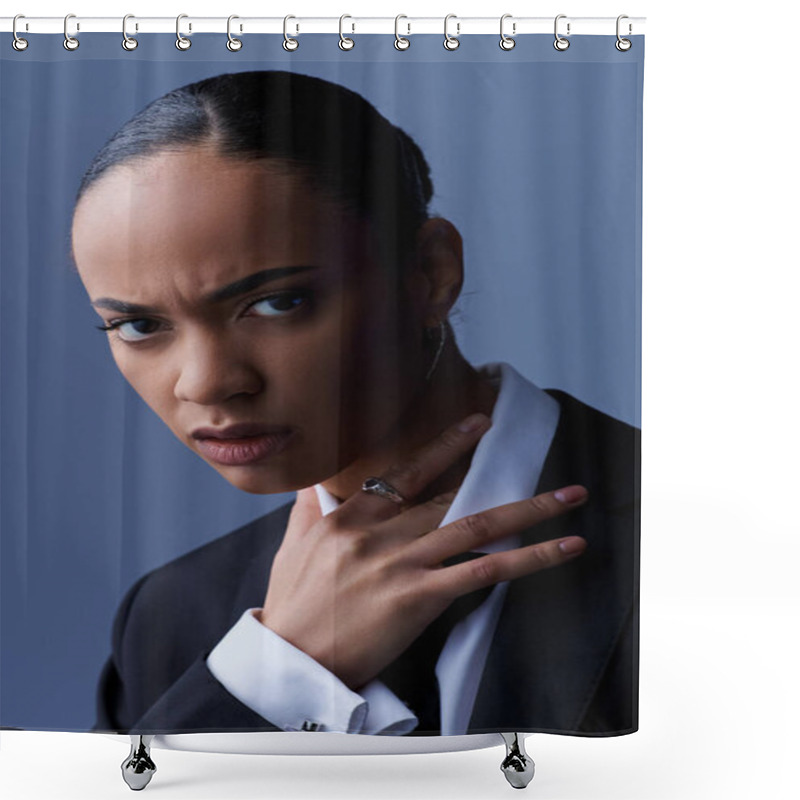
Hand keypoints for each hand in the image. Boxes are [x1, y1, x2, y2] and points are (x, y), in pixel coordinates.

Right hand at [258, 413, 587, 690]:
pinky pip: (483, 573)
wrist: (289, 660)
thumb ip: (311, 509)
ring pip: (477, 526)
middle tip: (545, 469)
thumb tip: (314, 483)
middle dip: (501, 477)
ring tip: (571, 497)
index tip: (478, 425)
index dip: (447, 446)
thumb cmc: (292, 606)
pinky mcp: (418, 598)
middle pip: (452, 497)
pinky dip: (528, 559)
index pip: (408, 472)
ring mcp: (402, 564)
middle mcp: (380, 533)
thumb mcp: (294, 546)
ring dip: (531, 510)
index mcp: (351, 516)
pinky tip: (561, 548)